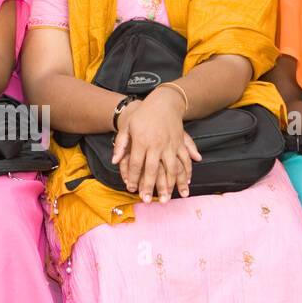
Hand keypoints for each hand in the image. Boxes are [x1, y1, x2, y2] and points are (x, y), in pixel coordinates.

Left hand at [112, 88, 200, 202]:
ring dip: (170, 185)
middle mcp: (157, 144)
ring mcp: (170, 144)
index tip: (132, 190)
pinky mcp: (180, 143)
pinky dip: (187, 173)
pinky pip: (184, 161)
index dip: (133, 178)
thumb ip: (120, 144)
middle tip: (147, 201)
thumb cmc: (143, 115)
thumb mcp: (127, 127)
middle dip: (149, 187)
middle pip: (153, 170)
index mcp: (142, 141)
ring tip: (167, 198)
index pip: (136, 164)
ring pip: (171, 169)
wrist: (164, 102)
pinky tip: (185, 184)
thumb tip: (115, 161)